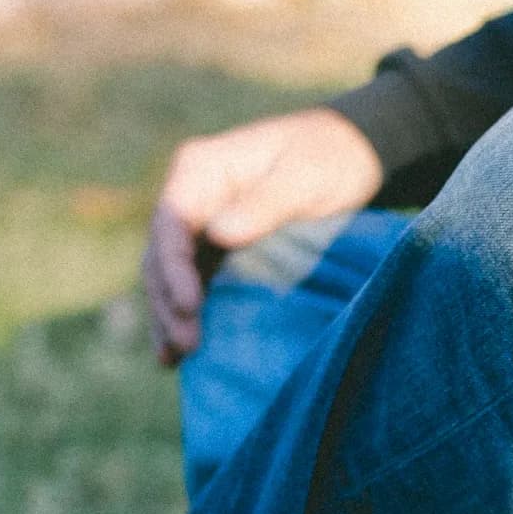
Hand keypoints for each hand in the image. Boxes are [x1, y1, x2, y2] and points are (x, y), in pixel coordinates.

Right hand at [142, 108, 383, 363]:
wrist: (349, 154)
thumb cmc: (327, 157)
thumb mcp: (304, 175)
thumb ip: (265, 203)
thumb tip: (220, 236)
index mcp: (202, 169)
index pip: (172, 222)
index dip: (173, 268)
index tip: (189, 306)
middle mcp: (192, 196)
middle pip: (163, 255)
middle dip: (168, 303)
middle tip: (185, 346)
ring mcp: (201, 224)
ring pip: (169, 276)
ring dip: (169, 317)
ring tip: (173, 360)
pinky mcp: (216, 250)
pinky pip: (192, 284)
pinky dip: (186, 316)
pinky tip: (181, 354)